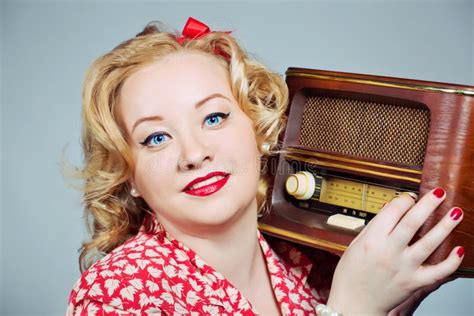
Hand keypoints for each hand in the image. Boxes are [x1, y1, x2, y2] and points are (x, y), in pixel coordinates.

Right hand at [326, 188, 463, 315]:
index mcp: (372, 240)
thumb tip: (391, 208)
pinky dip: (451, 261)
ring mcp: (404, 268)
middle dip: (429, 204)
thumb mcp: (355, 245)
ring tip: (456, 212)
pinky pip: (438, 272)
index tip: (410, 198)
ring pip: (429, 243)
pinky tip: (458, 249)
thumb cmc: (350, 275)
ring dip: (445, 226)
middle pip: (413, 222)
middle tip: (440, 193)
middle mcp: (389, 252)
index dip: (404, 201)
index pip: (393, 211)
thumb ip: (374, 227)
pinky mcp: (414, 283)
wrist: (353, 305)